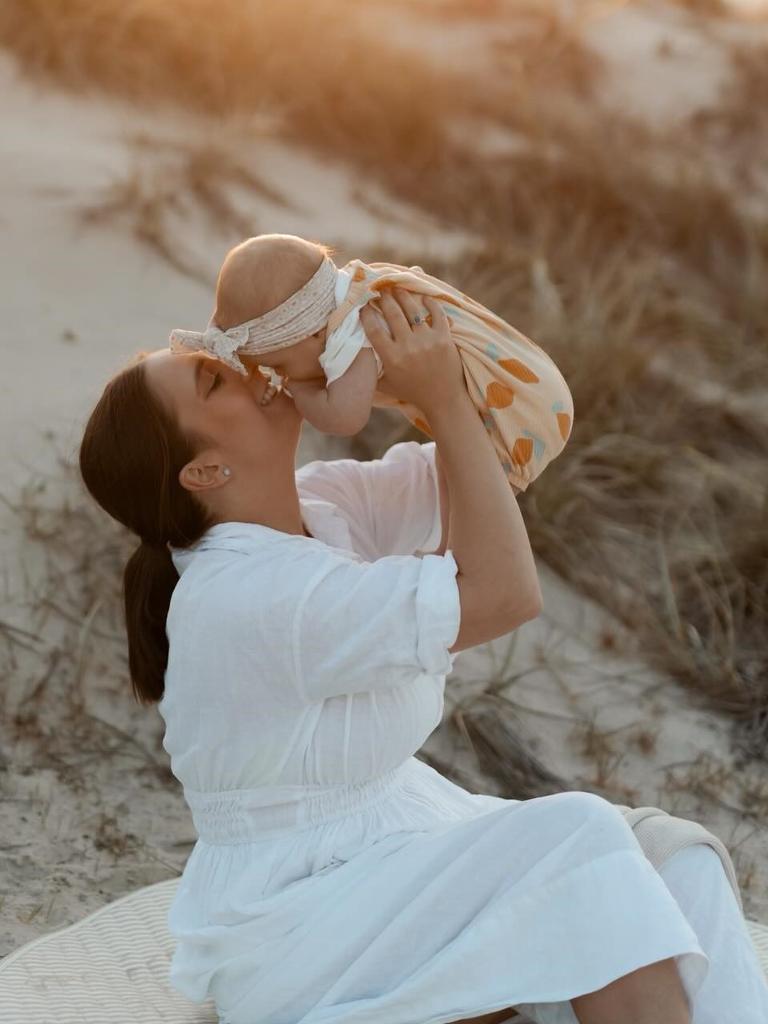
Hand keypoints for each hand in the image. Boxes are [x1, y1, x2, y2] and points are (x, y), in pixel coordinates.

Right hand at [360, 288, 463, 415]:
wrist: (443, 399)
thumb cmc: (412, 392)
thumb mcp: (385, 384)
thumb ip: (371, 370)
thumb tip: (355, 355)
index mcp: (392, 358)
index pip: (374, 329)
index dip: (366, 314)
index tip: (363, 305)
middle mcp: (408, 347)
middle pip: (392, 313)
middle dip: (384, 298)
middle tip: (379, 289)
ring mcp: (427, 340)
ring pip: (412, 309)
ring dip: (403, 295)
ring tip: (396, 288)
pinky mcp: (444, 338)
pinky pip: (437, 313)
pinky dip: (430, 303)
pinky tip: (423, 298)